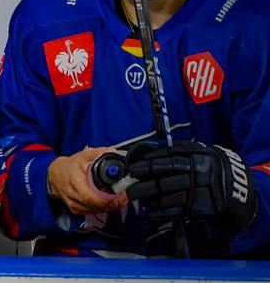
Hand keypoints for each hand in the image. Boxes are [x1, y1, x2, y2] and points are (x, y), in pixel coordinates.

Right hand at [47, 147, 128, 215]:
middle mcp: (72, 194)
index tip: (121, 196)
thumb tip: (113, 152)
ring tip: (119, 201)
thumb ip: (98, 152)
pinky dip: (101, 209)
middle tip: (124, 200)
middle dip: (112, 205)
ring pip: (94, 210)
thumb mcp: (84, 155)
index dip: (107, 200)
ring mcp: (72, 203)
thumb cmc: (72, 164)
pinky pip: (90, 212)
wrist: (55, 174)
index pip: (91, 196)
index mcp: (74, 180)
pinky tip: (107, 204)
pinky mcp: (74, 209)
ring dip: (108, 208)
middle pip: (95, 205)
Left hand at [125, 140, 256, 234]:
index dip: (147, 166)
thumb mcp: (199, 152)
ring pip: (168, 197)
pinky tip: (151, 211)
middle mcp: (194, 176)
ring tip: (136, 198)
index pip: (165, 162)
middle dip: (143, 186)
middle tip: (128, 188)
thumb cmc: (211, 166)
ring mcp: (197, 193)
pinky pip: (177, 211)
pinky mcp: (199, 208)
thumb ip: (178, 152)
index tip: (133, 169)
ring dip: (150, 199)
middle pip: (163, 182)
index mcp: (193, 159)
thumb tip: (150, 154)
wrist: (236, 187)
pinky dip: (162, 211)